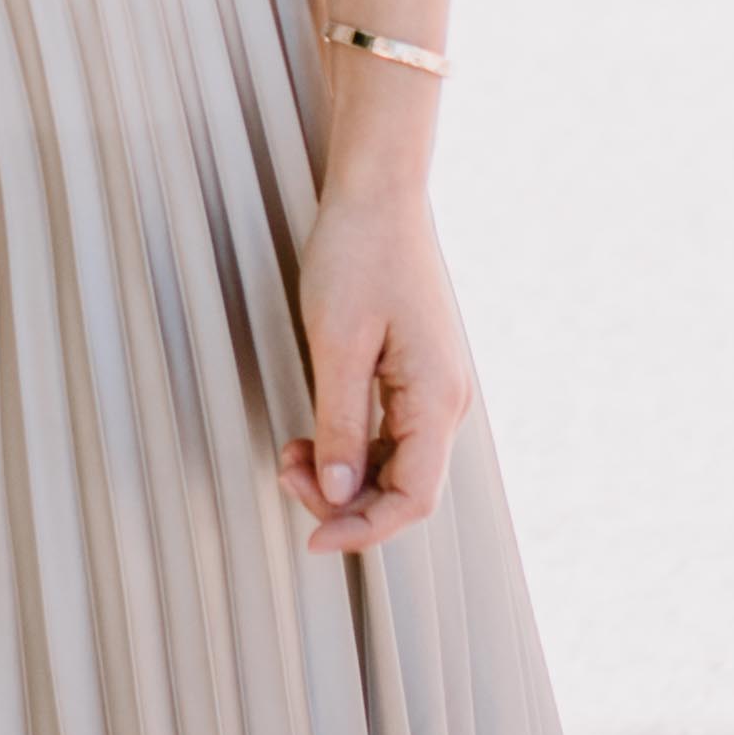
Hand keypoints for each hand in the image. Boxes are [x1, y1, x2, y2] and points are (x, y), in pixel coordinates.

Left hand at [280, 175, 471, 555]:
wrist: (380, 194)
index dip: (364, 530)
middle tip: (286, 470)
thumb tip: (341, 495)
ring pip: (396, 466)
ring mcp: (436, 388)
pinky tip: (314, 435)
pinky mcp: (419, 375)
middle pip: (405, 489)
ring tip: (292, 451)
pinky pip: (391, 435)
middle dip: (343, 499)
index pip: (413, 499)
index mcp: (437, 398)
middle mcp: (448, 401)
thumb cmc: (358, 255)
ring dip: (344, 475)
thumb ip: (341, 426)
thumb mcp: (337, 344)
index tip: (311, 540)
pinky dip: (352, 448)